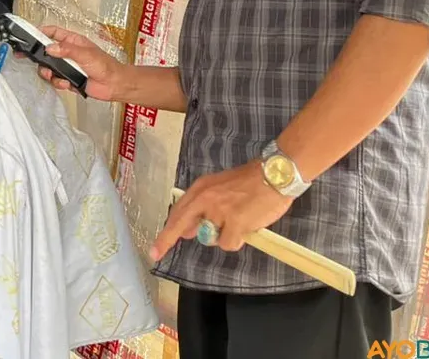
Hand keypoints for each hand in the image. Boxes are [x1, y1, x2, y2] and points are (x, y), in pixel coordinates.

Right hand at [35, 26, 124, 101]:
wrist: (114, 85)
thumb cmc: (106, 66)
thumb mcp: (85, 54)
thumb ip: (67, 50)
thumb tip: (50, 48)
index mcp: (72, 41)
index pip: (53, 32)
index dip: (40, 32)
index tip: (29, 35)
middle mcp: (68, 53)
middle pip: (46, 51)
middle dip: (38, 56)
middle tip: (29, 58)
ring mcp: (67, 66)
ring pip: (48, 67)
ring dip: (48, 72)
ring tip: (52, 74)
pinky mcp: (68, 79)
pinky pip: (55, 80)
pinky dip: (58, 83)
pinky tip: (66, 83)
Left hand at [149, 161, 292, 261]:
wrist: (274, 174)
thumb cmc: (250, 182)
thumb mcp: (220, 189)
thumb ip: (203, 208)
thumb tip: (187, 231)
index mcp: (201, 189)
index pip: (177, 213)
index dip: (165, 233)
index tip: (154, 249)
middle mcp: (205, 199)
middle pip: (180, 224)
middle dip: (166, 240)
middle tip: (156, 253)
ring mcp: (219, 211)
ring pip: (212, 239)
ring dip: (224, 236)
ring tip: (239, 222)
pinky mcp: (235, 222)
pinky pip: (228, 244)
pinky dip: (238, 240)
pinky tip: (248, 227)